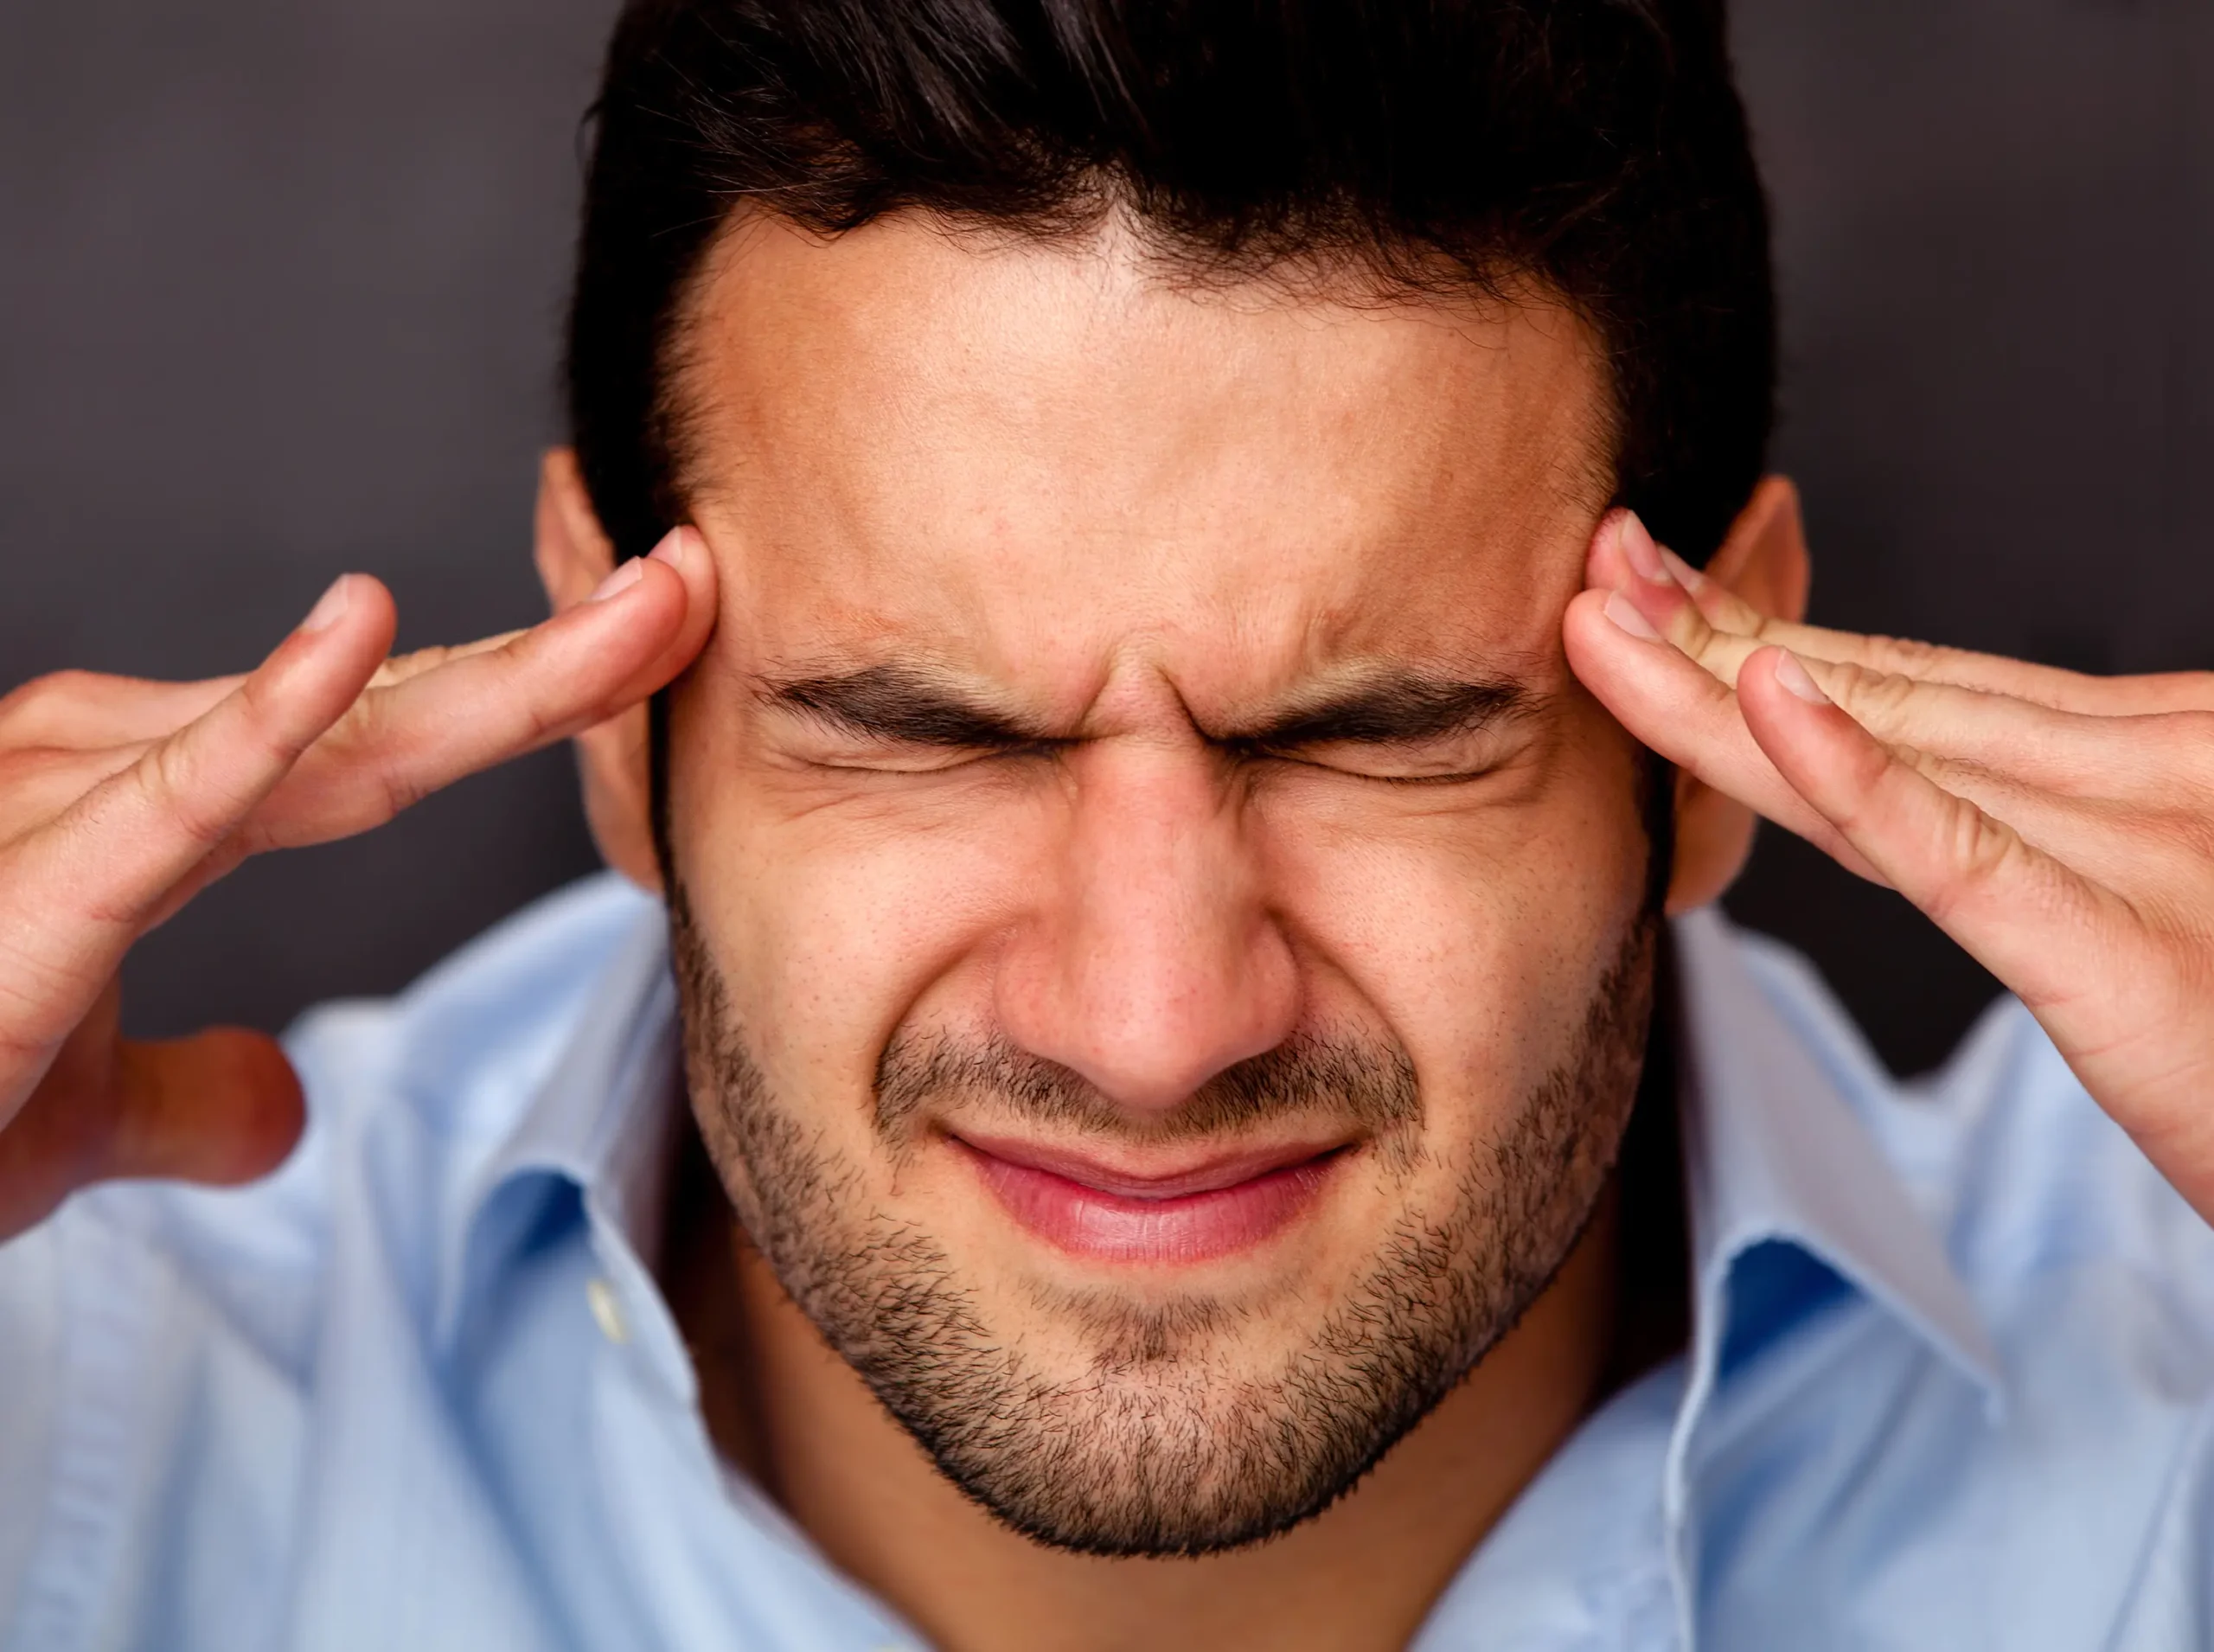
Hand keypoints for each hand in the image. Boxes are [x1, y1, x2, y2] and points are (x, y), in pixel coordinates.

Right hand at [0, 531, 715, 1238]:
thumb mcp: (74, 1117)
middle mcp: (118, 772)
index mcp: (155, 809)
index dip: (528, 691)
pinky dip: (273, 711)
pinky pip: (173, 792)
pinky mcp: (27, 883)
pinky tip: (361, 629)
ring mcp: (64, 805)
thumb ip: (191, 1095)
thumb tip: (286, 1103)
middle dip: (563, 653)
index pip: (385, 739)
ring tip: (657, 605)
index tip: (662, 640)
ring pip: (331, 735)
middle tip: (707, 580)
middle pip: (392, 712)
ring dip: (509, 672)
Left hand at [1566, 508, 2213, 1221]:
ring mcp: (2130, 849)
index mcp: (2134, 763)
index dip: (1767, 643)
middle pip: (1877, 693)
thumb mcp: (2158, 923)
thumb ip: (2053, 861)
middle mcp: (2126, 773)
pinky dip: (1860, 778)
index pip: (1913, 692)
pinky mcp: (2123, 953)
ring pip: (1890, 743)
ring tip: (1608, 614)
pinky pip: (1967, 856)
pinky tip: (1769, 707)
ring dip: (1729, 678)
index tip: (1647, 601)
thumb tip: (1953, 819)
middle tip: (1587, 569)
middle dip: (1713, 633)